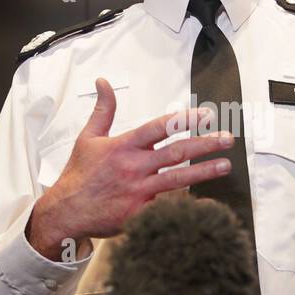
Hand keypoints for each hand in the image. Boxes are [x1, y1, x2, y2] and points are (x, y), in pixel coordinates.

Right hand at [25, 78, 232, 259]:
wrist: (67, 211)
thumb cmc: (79, 174)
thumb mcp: (88, 138)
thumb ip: (103, 110)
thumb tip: (103, 82)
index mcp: (123, 146)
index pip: (159, 127)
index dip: (185, 119)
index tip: (207, 115)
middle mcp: (134, 167)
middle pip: (176, 152)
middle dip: (205, 144)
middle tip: (227, 138)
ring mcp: (138, 191)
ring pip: (178, 178)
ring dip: (204, 171)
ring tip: (225, 165)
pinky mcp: (140, 213)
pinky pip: (169, 205)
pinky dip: (187, 201)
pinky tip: (207, 198)